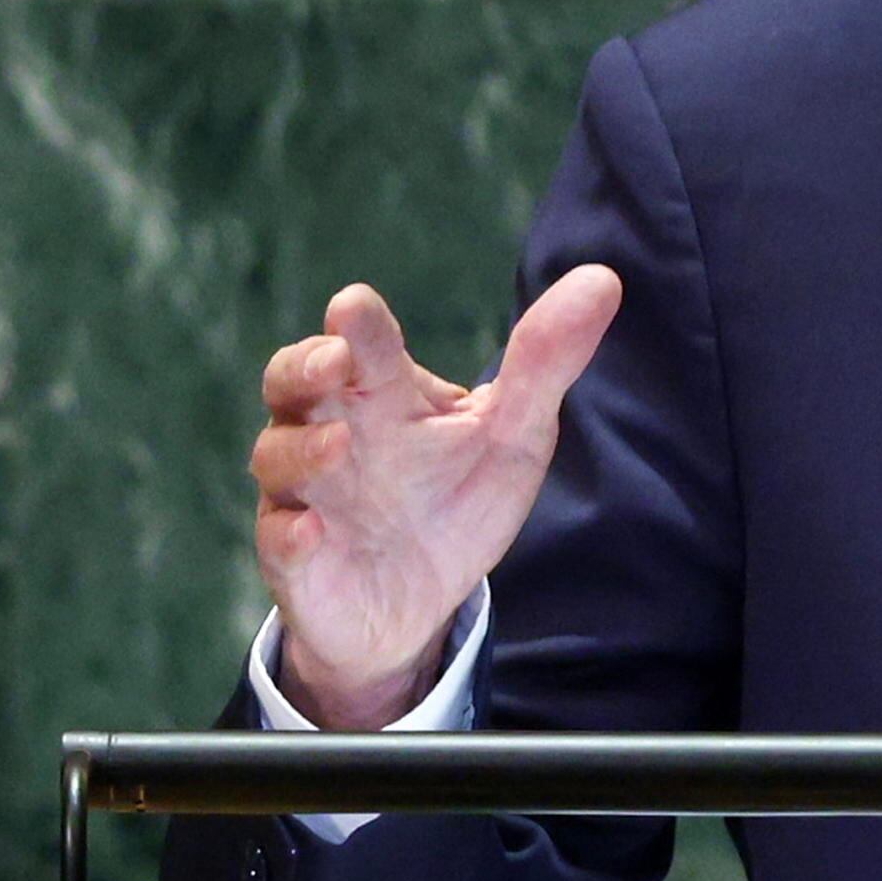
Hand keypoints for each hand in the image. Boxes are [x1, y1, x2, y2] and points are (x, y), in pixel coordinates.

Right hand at [250, 269, 622, 728]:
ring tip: (342, 447)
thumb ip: (545, 361)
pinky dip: (290, 535)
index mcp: (380, 392)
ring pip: (277, 456)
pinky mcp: (293, 556)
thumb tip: (604, 278)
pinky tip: (311, 532)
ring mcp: (305, 493)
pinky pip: (278, 541)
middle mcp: (331, 430)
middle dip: (303, 368)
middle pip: (290, 382)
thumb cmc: (456, 500)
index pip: (360, 345)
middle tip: (332, 361)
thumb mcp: (513, 433)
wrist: (420, 602)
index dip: (356, 325)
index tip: (354, 305)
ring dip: (303, 450)